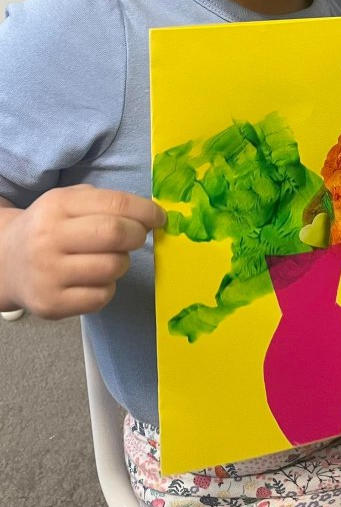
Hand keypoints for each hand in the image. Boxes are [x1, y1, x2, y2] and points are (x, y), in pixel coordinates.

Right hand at [2, 185, 165, 318]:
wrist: (6, 262)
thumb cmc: (49, 228)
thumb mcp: (67, 202)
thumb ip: (104, 202)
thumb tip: (149, 214)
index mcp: (58, 206)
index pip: (115, 205)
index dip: (146, 211)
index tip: (159, 218)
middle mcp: (49, 238)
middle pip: (115, 234)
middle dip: (138, 235)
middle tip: (137, 237)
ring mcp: (48, 274)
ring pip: (112, 268)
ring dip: (123, 263)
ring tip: (110, 258)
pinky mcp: (51, 304)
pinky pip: (101, 297)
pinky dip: (108, 288)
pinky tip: (95, 279)